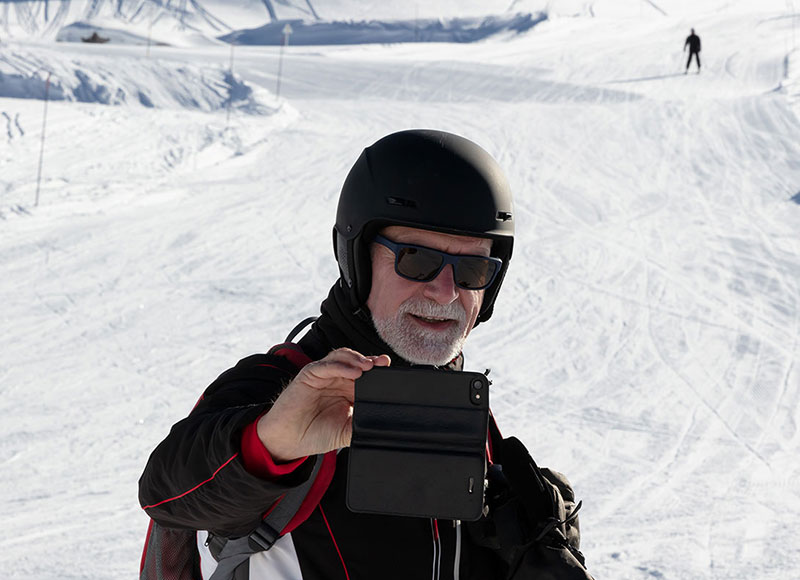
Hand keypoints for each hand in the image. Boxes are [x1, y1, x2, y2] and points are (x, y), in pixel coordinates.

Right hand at [256, 348, 390, 461]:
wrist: (288, 441)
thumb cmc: (314, 434)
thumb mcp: (346, 431)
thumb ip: (363, 424)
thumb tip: (384, 425)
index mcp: (348, 390)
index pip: (367, 375)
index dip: (379, 371)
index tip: (390, 372)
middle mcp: (337, 379)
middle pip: (357, 362)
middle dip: (372, 361)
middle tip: (383, 364)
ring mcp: (324, 375)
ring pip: (343, 357)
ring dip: (357, 359)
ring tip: (369, 366)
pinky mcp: (309, 374)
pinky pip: (326, 364)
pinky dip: (341, 366)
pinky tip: (353, 372)